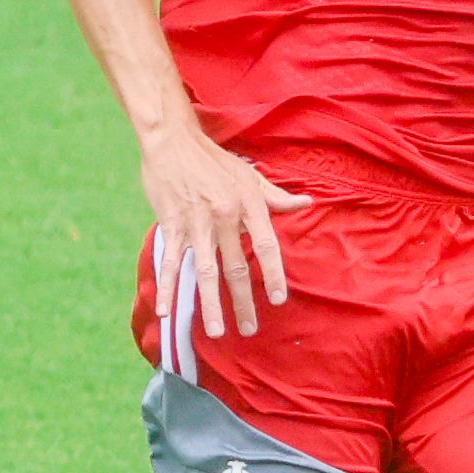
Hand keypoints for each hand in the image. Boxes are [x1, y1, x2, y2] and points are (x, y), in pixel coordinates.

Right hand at [140, 122, 308, 336]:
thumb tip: (307, 203)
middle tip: (248, 329)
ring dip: (210, 304)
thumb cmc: (214, 160)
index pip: (267, 246)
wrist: (173, 141)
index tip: (279, 300)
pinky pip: (171, 262)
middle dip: (243, 301)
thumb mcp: (250, 175)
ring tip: (215, 331)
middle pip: (237, 267)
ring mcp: (196, 222)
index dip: (274, 273)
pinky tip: (167, 311)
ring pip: (206, 271)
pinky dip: (168, 287)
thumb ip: (276, 196)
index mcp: (248, 204)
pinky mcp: (171, 224)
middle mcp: (225, 216)